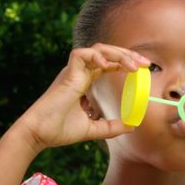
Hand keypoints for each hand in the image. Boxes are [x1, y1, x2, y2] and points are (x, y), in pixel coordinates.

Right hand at [12, 43, 149, 151]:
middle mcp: (79, 73)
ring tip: (134, 66)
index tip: (144, 69)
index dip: (126, 62)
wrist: (38, 135)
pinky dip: (96, 56)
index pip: (109, 64)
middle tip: (146, 64)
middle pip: (107, 52)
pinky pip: (81, 54)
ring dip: (118, 54)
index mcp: (84, 81)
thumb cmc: (59, 131)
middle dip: (128, 54)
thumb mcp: (93, 130)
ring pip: (98, 49)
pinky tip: (108, 66)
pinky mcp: (66, 74)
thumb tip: (132, 125)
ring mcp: (72, 71)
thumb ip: (111, 127)